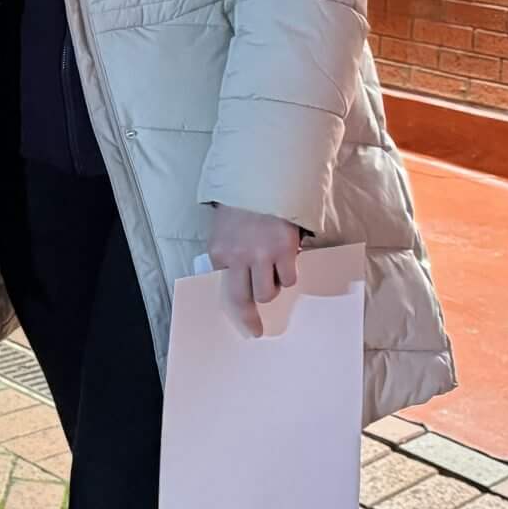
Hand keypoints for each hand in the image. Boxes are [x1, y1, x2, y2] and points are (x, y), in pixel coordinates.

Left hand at [209, 204, 300, 339]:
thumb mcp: (224, 230)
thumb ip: (227, 254)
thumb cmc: (243, 205)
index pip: (223, 289)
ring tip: (272, 271)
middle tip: (255, 329)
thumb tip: (234, 280)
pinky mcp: (284, 251)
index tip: (241, 323)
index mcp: (219, 251)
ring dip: (271, 287)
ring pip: (266, 293)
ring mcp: (262, 255)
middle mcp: (238, 256)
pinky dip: (287, 274)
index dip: (233, 305)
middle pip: (242, 299)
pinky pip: (287, 280)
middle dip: (248, 318)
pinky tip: (286, 261)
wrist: (265, 179)